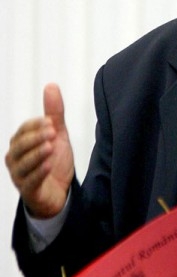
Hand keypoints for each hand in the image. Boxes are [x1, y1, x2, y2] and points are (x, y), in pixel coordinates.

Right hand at [5, 83, 73, 217]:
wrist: (60, 191)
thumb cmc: (54, 160)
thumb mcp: (57, 134)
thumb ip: (54, 112)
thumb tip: (51, 85)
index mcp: (20, 143)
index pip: (23, 130)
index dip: (36, 125)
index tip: (51, 121)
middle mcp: (15, 158)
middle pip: (20, 146)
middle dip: (36, 138)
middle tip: (53, 131)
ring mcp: (20, 176)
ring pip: (23, 164)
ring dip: (37, 154)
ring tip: (50, 146)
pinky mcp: (29, 191)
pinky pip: (30, 182)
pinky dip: (39, 173)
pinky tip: (48, 165)